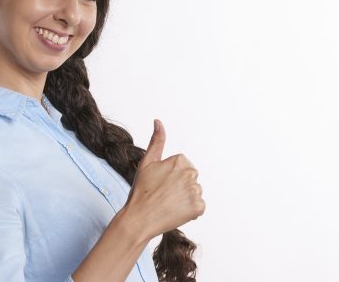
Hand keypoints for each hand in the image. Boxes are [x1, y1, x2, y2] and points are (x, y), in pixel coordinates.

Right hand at [122, 119, 204, 238]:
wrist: (139, 218)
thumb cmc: (141, 190)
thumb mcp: (146, 162)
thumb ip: (156, 141)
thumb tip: (158, 121)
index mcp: (181, 160)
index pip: (183, 168)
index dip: (170, 177)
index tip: (160, 184)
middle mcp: (191, 173)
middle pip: (190, 179)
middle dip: (180, 186)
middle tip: (163, 195)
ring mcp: (196, 191)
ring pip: (194, 193)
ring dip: (185, 199)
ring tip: (168, 204)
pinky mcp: (199, 207)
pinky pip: (198, 207)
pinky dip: (190, 211)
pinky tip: (175, 212)